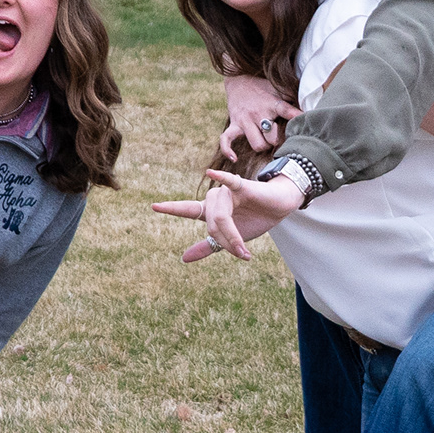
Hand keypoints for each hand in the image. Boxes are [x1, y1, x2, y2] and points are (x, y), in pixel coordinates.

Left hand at [152, 169, 302, 261]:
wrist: (280, 207)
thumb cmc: (256, 219)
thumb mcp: (231, 238)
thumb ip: (207, 247)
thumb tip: (183, 259)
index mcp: (211, 210)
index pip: (188, 209)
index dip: (171, 208)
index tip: (154, 206)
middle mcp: (216, 199)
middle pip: (211, 224)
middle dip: (226, 242)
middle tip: (241, 253)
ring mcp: (227, 192)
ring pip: (220, 217)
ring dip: (233, 237)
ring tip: (244, 250)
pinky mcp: (242, 186)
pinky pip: (230, 182)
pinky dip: (221, 178)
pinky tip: (210, 174)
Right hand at [218, 74, 299, 162]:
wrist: (239, 78)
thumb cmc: (262, 86)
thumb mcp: (278, 87)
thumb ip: (292, 97)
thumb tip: (309, 105)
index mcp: (271, 104)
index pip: (286, 111)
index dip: (297, 117)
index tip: (305, 121)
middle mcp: (258, 114)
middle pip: (272, 138)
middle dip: (277, 141)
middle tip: (280, 138)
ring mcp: (244, 120)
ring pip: (256, 144)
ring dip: (262, 146)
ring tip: (265, 141)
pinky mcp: (233, 124)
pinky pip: (226, 140)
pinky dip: (228, 150)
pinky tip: (235, 158)